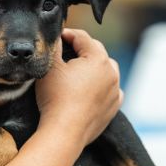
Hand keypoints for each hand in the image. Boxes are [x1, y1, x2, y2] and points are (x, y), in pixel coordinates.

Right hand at [35, 28, 122, 146]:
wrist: (65, 131)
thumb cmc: (56, 98)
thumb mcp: (50, 66)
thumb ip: (54, 46)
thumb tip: (56, 37)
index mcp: (98, 59)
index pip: (82, 37)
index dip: (67, 34)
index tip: (56, 37)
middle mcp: (111, 73)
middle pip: (96, 51)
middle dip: (82, 49)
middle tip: (65, 51)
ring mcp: (115, 91)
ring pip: (107, 70)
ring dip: (95, 67)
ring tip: (79, 70)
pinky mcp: (114, 107)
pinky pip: (111, 90)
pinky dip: (102, 86)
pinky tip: (90, 89)